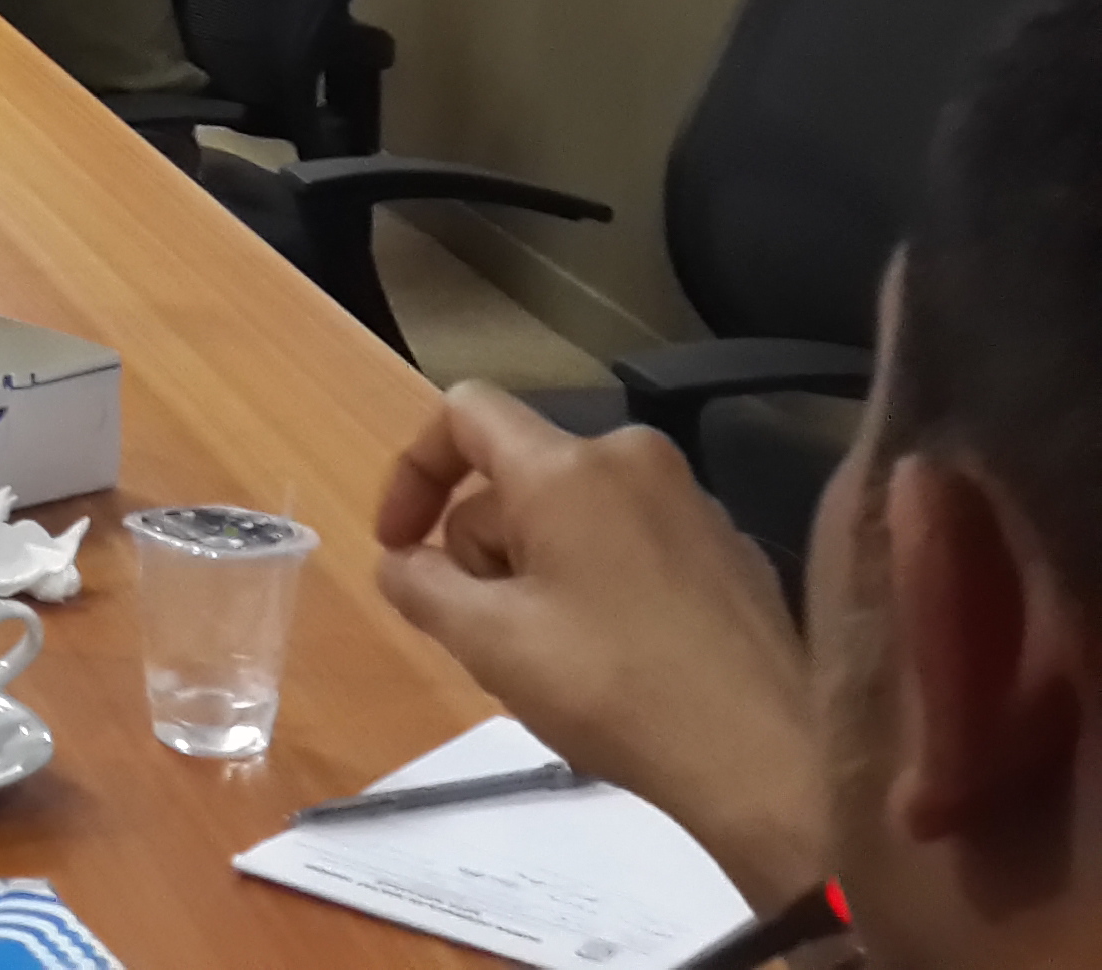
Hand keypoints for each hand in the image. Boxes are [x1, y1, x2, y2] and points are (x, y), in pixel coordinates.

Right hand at [373, 382, 824, 900]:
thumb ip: (420, 585)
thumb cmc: (614, 689)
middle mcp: (635, 460)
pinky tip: (616, 661)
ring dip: (538, 570)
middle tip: (486, 635)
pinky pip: (633, 542)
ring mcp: (693, 504)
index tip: (400, 546)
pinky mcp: (732, 552)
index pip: (463, 412)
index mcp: (567, 467)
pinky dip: (599, 582)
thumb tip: (404, 562)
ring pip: (575, 513)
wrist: (771, 759)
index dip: (413, 471)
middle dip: (482, 546)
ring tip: (552, 659)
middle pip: (519, 475)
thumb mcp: (487, 642)